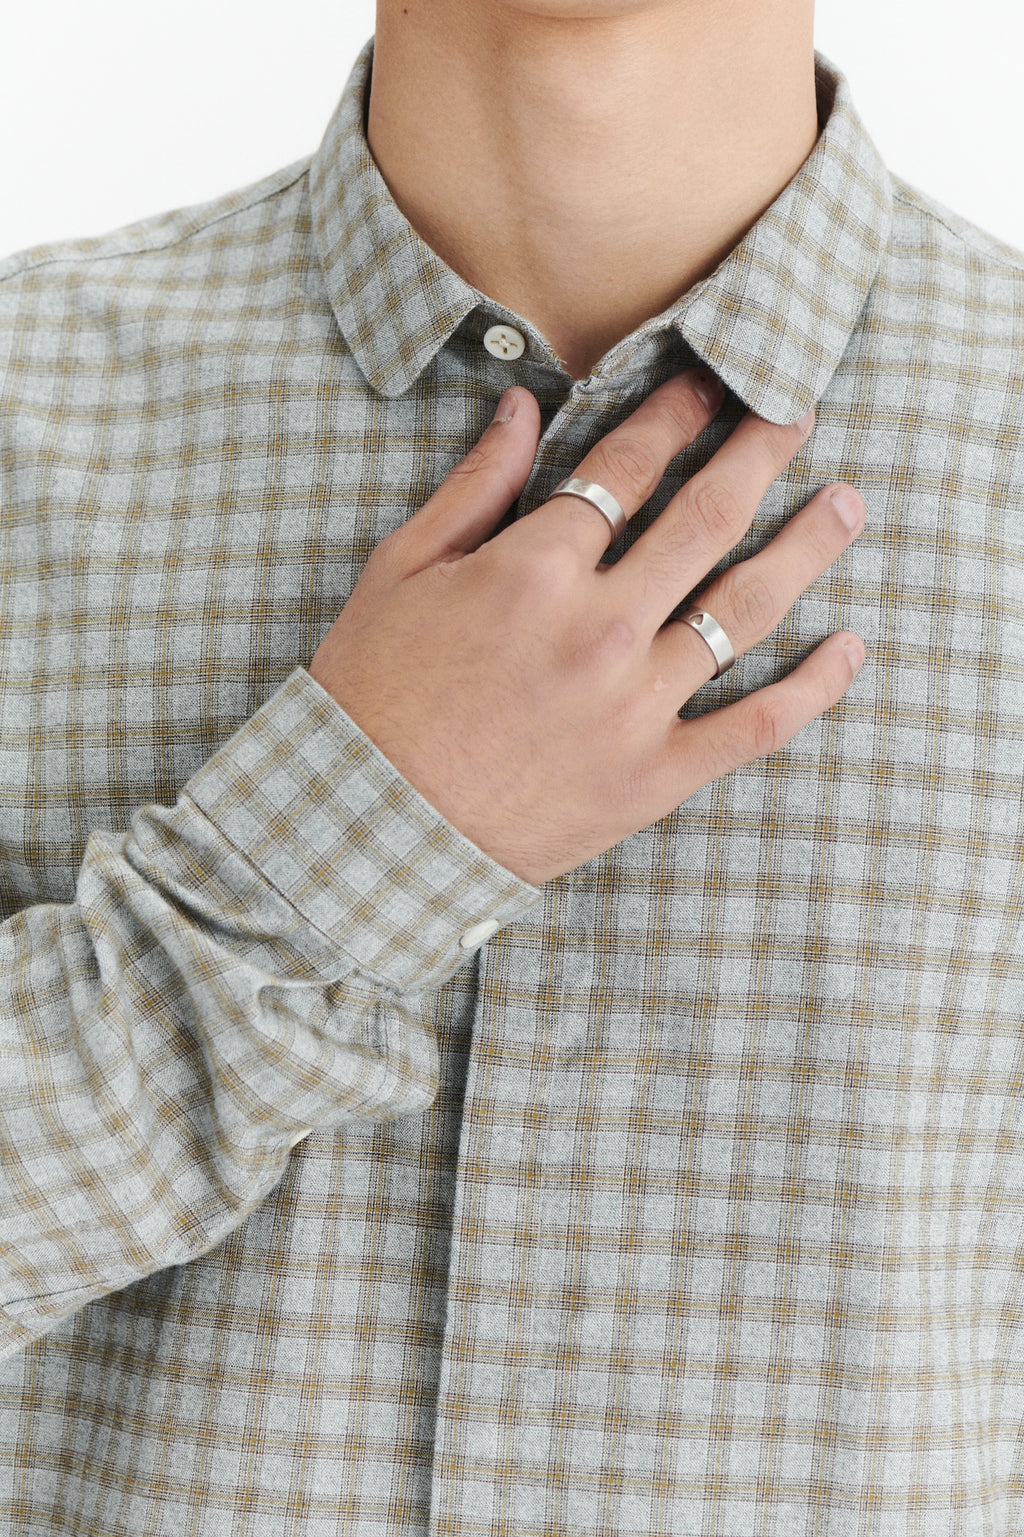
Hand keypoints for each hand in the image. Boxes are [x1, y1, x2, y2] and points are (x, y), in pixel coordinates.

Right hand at [308, 369, 865, 884]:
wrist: (370, 827)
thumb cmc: (373, 694)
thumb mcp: (400, 573)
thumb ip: (474, 487)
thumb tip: (523, 406)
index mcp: (534, 570)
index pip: (628, 467)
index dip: (678, 413)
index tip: (714, 383)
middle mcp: (600, 627)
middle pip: (708, 516)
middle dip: (762, 449)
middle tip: (800, 409)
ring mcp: (637, 705)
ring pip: (747, 608)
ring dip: (807, 546)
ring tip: (846, 505)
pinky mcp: (656, 775)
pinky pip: (757, 725)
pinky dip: (814, 688)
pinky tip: (851, 648)